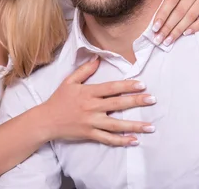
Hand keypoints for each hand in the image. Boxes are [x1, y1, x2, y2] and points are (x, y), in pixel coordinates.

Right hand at [41, 57, 155, 146]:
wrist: (46, 121)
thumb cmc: (58, 99)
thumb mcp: (69, 81)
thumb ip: (84, 70)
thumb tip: (97, 58)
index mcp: (88, 92)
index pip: (111, 88)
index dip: (127, 86)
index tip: (142, 85)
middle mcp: (91, 107)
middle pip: (118, 104)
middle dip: (136, 102)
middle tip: (152, 100)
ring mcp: (91, 122)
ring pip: (116, 125)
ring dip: (135, 126)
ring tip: (150, 126)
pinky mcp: (89, 134)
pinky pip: (108, 139)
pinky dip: (121, 141)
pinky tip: (134, 140)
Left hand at [152, 0, 198, 45]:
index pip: (171, 0)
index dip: (162, 15)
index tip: (154, 28)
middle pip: (179, 11)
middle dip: (168, 27)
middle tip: (158, 39)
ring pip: (191, 16)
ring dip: (178, 30)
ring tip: (168, 41)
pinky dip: (196, 27)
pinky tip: (186, 34)